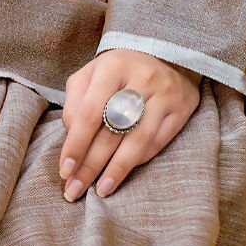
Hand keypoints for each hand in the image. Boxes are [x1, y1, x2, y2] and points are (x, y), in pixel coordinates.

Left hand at [58, 49, 201, 200]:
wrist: (166, 56)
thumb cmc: (120, 70)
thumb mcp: (92, 72)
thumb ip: (76, 99)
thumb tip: (72, 135)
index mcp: (112, 66)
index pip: (90, 112)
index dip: (76, 144)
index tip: (65, 169)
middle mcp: (141, 78)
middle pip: (112, 131)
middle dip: (90, 165)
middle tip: (74, 189)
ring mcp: (164, 94)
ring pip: (137, 141)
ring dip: (116, 170)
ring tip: (100, 190)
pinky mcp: (180, 110)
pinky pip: (156, 143)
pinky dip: (137, 162)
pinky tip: (121, 174)